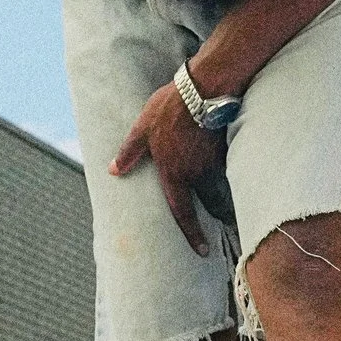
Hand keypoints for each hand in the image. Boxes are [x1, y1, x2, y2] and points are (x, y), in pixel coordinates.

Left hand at [110, 81, 224, 255]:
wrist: (203, 89)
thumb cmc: (169, 108)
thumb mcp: (142, 128)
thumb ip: (129, 152)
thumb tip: (113, 170)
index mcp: (173, 173)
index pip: (182, 211)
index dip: (192, 233)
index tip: (202, 250)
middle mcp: (196, 173)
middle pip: (207, 199)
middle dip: (214, 211)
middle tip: (219, 220)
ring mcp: (214, 161)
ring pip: (217, 180)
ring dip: (218, 183)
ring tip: (218, 178)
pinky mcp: (227, 146)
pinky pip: (225, 161)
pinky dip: (223, 160)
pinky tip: (219, 148)